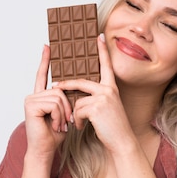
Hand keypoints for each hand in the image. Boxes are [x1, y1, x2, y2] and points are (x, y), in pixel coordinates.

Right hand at [23, 45, 71, 156]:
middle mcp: (34, 95)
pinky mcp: (31, 105)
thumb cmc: (55, 134)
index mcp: (42, 96)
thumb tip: (74, 86)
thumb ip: (65, 99)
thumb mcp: (65, 113)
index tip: (47, 46)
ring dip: (64, 113)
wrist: (46, 149)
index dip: (45, 60)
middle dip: (67, 107)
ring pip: (59, 96)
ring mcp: (31, 99)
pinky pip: (54, 103)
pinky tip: (54, 125)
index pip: (44, 75)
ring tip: (59, 125)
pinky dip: (59, 115)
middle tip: (65, 122)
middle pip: (60, 89)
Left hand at [55, 34, 134, 151]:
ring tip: (78, 123)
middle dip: (66, 85)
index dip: (102, 51)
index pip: (105, 66)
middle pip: (80, 82)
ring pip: (77, 100)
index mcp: (111, 88)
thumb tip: (79, 94)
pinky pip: (77, 110)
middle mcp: (109, 89)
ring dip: (74, 114)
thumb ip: (96, 98)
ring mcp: (103, 97)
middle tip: (55, 86)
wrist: (121, 142)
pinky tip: (81, 127)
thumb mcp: (106, 109)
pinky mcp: (96, 107)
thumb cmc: (112, 128)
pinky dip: (76, 121)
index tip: (99, 36)